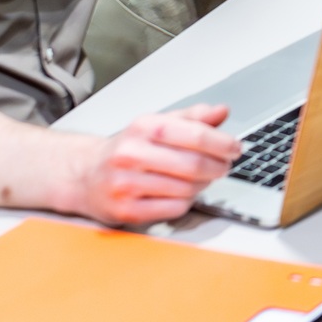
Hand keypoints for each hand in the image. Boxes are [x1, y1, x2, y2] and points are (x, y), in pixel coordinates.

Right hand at [65, 103, 239, 225]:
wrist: (86, 174)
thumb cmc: (129, 149)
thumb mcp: (158, 124)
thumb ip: (193, 118)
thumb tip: (222, 111)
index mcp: (144, 127)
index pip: (196, 135)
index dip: (223, 143)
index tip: (235, 148)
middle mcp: (131, 153)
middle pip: (194, 165)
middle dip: (217, 167)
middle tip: (224, 167)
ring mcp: (126, 184)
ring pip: (186, 189)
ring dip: (202, 186)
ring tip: (199, 179)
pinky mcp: (125, 210)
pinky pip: (173, 210)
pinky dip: (185, 203)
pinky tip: (180, 194)